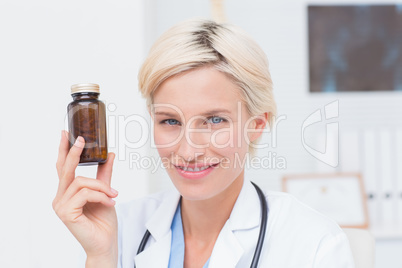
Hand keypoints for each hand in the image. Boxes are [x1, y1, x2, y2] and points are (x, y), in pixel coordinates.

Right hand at [53, 131, 117, 265]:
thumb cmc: (103, 220)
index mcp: (67, 192)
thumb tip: (109, 154)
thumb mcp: (105, 192)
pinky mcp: (66, 213)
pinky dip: (100, 195)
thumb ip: (104, 174)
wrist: (105, 242)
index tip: (66, 134)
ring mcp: (61, 205)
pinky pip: (85, 194)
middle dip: (73, 153)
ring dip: (101, 186)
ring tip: (113, 195)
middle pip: (66, 170)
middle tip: (81, 139)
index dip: (63, 150)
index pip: (63, 168)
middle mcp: (60, 197)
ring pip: (81, 182)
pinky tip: (110, 203)